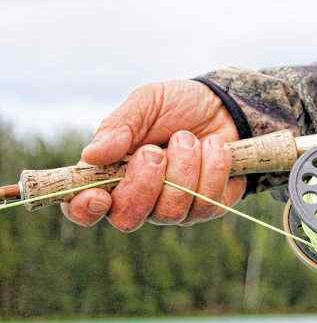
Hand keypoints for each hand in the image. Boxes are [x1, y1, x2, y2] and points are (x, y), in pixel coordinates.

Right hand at [61, 80, 245, 231]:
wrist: (225, 107)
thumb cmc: (178, 106)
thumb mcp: (147, 103)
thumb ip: (119, 126)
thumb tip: (90, 155)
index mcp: (112, 174)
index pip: (84, 208)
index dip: (84, 210)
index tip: (98, 194)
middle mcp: (140, 199)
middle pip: (127, 218)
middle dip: (143, 184)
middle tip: (155, 151)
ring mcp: (174, 208)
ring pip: (170, 212)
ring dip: (182, 168)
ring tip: (188, 138)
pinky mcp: (207, 207)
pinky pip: (207, 203)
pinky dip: (212, 167)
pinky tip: (214, 146)